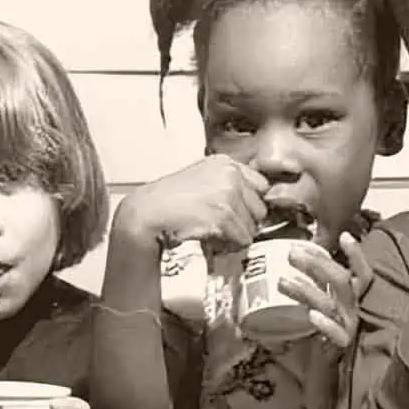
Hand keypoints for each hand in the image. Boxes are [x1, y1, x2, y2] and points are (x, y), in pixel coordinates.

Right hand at [115, 155, 268, 253]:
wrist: (146, 215)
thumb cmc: (168, 202)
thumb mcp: (201, 180)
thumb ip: (227, 186)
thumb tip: (254, 206)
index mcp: (225, 163)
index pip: (262, 186)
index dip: (249, 204)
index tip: (236, 213)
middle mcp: (230, 174)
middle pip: (260, 209)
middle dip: (243, 222)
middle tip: (219, 226)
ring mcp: (228, 194)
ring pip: (252, 228)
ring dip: (234, 236)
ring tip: (210, 231)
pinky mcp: (224, 216)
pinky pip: (242, 241)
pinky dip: (227, 246)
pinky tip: (208, 238)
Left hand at [282, 232, 371, 348]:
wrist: (325, 374)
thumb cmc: (319, 335)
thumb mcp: (315, 306)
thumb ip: (308, 288)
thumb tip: (286, 265)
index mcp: (351, 297)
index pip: (361, 273)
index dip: (356, 255)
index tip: (344, 236)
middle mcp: (353, 309)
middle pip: (341, 281)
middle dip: (317, 265)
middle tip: (292, 254)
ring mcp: (348, 327)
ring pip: (330, 303)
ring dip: (306, 290)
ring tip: (282, 281)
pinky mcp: (341, 346)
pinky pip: (336, 333)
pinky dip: (325, 323)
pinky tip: (312, 315)